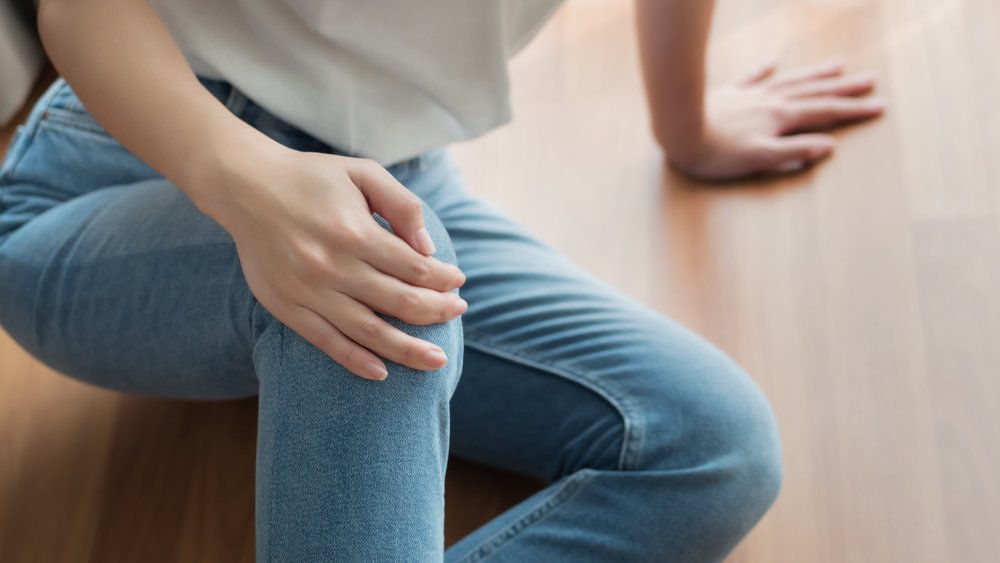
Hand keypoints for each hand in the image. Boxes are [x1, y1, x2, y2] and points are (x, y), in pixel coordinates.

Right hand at [207, 145, 466, 380]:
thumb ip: (402, 205)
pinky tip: (381, 372)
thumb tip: (429, 249)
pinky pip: (327, 342)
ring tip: (436, 361)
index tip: (458, 282)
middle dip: (437, 312)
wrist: (246, 187)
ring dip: (407, 350)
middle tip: (457, 313)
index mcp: (355, 231)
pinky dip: (356, 361)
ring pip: (369, 331)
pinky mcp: (287, 307)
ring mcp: (308, 291)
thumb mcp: (363, 173)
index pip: (415, 268)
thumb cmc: (313, 178)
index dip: (443, 279)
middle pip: (399, 302)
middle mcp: (332, 266)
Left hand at [667, 59, 884, 181]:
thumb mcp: (760, 159)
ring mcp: (749, 95)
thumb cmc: (718, 154)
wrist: (679, 132)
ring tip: (837, 66)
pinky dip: (764, 69)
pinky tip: (773, 61)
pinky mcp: (727, 94)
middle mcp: (770, 101)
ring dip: (814, 75)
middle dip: (843, 89)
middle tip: (871, 80)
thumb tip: (829, 145)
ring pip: (789, 81)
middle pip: (813, 93)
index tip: (879, 106)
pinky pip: (751, 77)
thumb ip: (795, 152)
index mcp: (781, 118)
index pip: (825, 113)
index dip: (853, 111)